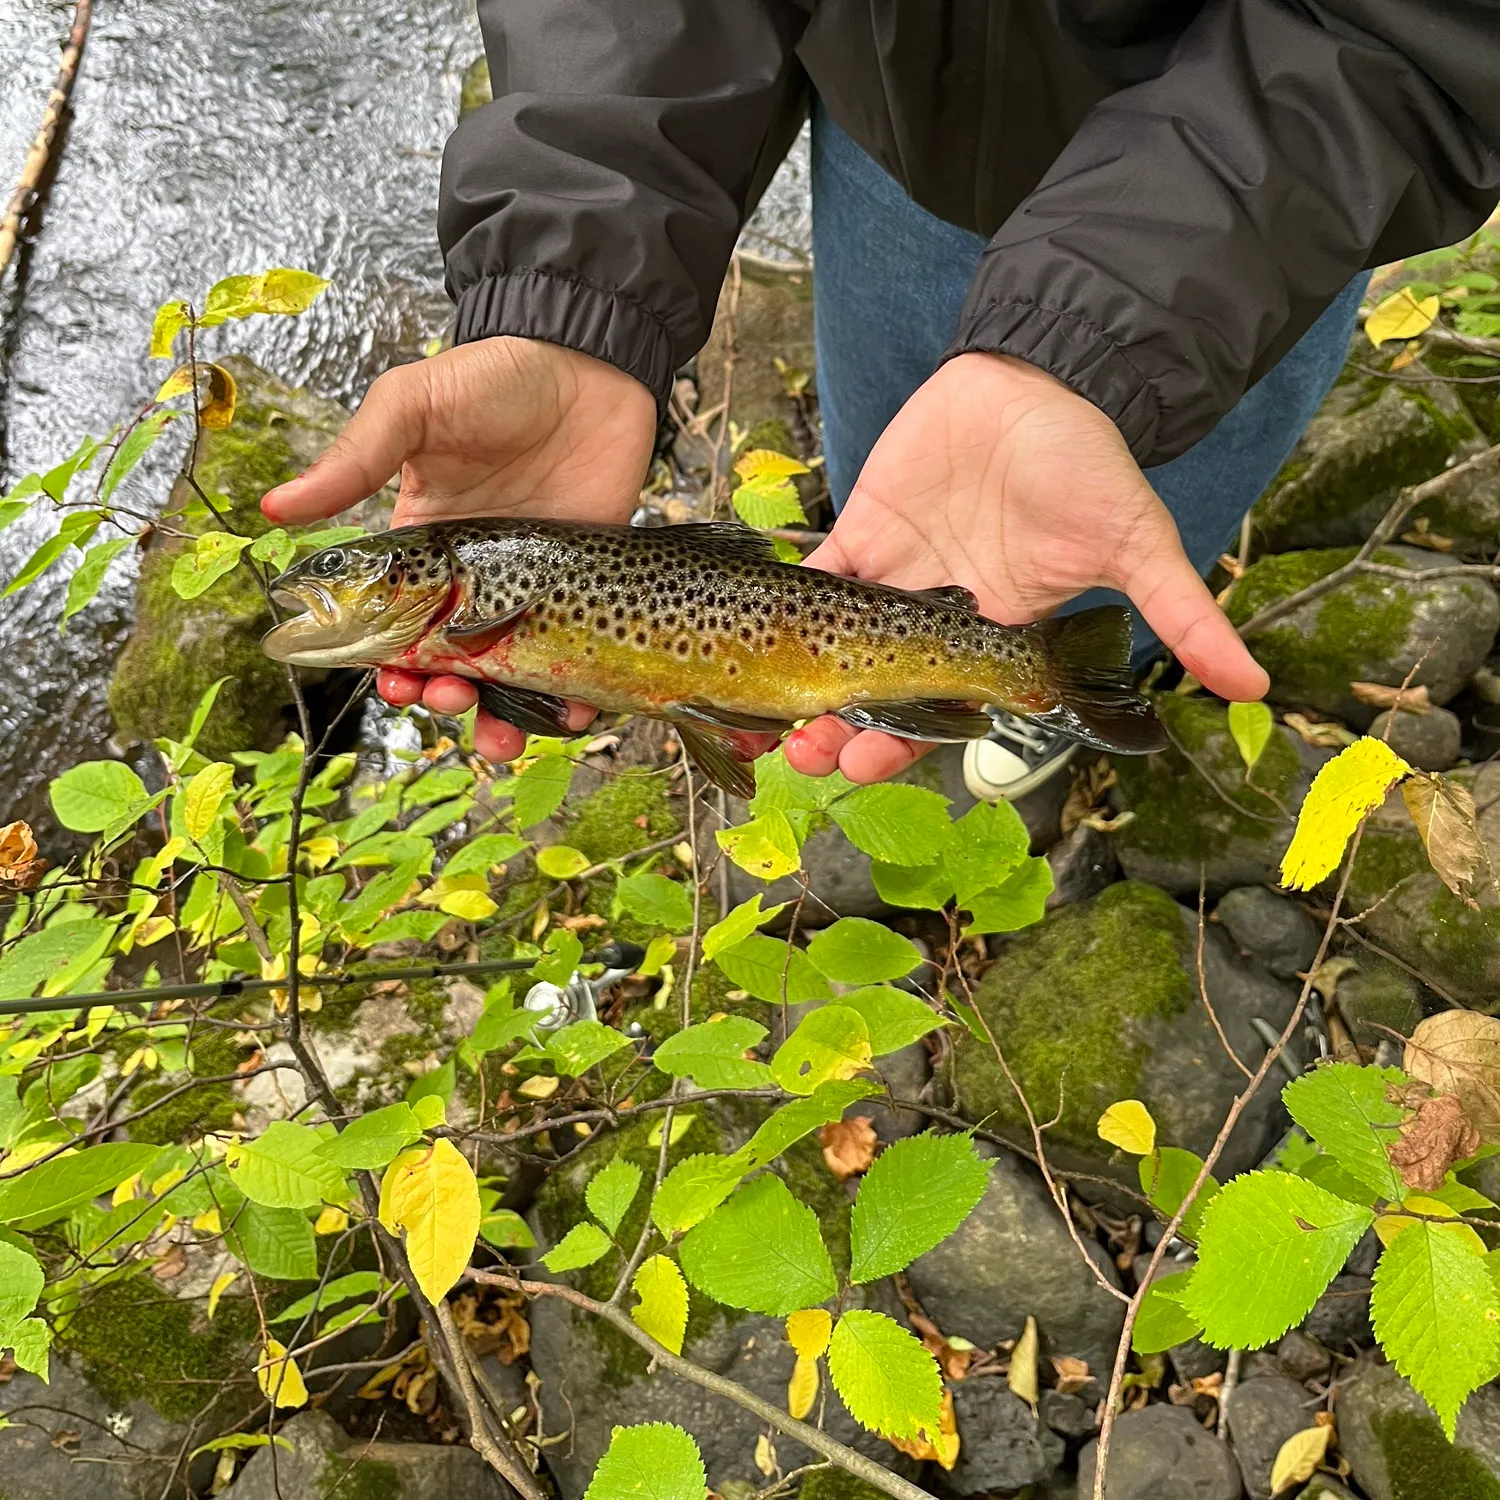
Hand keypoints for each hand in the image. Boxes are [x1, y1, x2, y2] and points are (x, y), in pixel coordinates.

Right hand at [261, 336, 656, 759]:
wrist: (590, 361)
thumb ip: (355, 461)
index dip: (389, 662)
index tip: (391, 680)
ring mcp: (536, 587)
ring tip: (498, 734)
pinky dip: (574, 695)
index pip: (395, 622)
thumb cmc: (496, 378)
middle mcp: (477, 578)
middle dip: (442, 696)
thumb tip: (273, 510)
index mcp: (423, 546)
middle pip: (451, 662)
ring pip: (512, 675)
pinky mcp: (590, 586)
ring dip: (500, 715)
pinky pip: (579, 656)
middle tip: (446, 697)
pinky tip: (571, 713)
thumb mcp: (413, 409)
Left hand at [785, 353, 1268, 782]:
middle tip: (800, 754)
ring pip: (831, 645)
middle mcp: (937, 618)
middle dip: (836, 728)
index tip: (861, 768)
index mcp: (995, 637)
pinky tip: (751, 633)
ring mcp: (896, 576)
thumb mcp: (1137, 541)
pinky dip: (784, 604)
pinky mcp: (863, 530)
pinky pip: (816, 575)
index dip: (901, 744)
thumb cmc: (1090, 461)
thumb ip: (1181, 614)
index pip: (942, 710)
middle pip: (875, 691)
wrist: (1042, 376)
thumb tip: (1255, 687)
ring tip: (764, 716)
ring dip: (796, 680)